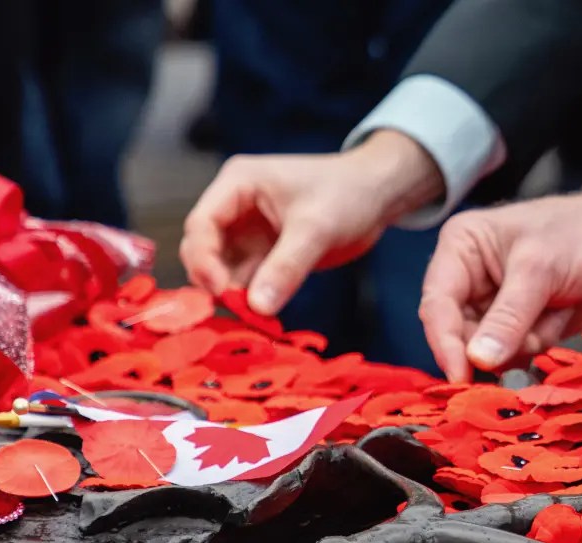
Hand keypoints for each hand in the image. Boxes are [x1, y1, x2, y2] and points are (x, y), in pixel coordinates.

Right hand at [181, 131, 444, 314]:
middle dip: (214, 280)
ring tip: (248, 319)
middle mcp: (236, 207)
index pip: (201, 225)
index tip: (221, 291)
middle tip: (235, 310)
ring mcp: (249, 232)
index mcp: (238, 184)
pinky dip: (252, 298)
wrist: (380, 195)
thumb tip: (257, 307)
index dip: (203, 260)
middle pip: (205, 249)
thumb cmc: (348, 194)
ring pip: (224, 269)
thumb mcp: (316, 228)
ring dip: (232, 294)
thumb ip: (286, 267)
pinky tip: (261, 317)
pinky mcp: (267, 254)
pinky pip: (249, 280)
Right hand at [420, 124, 581, 381]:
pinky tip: (560, 315)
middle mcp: (469, 279)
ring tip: (555, 308)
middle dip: (497, 345)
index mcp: (461, 249)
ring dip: (525, 342)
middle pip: (460, 335)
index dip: (445, 344)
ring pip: (489, 351)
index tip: (460, 378)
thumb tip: (478, 359)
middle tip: (532, 337)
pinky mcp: (517, 328)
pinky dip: (538, 345)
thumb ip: (508, 317)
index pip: (437, 304)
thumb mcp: (541, 270)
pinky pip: (514, 356)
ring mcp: (493, 307)